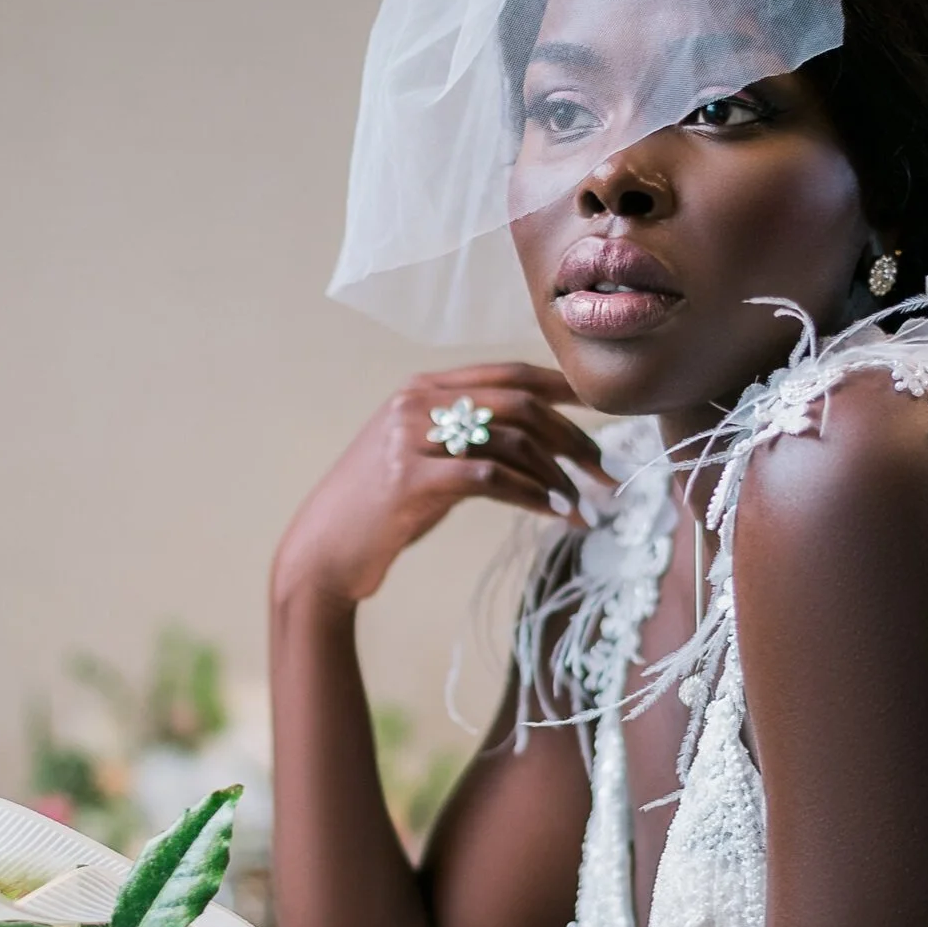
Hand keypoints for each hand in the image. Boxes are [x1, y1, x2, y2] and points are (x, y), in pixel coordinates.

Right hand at [273, 363, 612, 608]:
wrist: (320, 553)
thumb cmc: (376, 512)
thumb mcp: (419, 459)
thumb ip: (462, 437)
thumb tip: (533, 439)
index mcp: (422, 390)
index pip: (507, 373)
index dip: (561, 385)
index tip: (603, 405)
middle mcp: (416, 404)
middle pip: (519, 404)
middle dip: (573, 436)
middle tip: (607, 470)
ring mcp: (410, 439)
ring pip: (511, 440)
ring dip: (558, 476)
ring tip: (583, 505)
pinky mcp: (411, 481)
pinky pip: (491, 478)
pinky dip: (534, 496)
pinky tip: (556, 514)